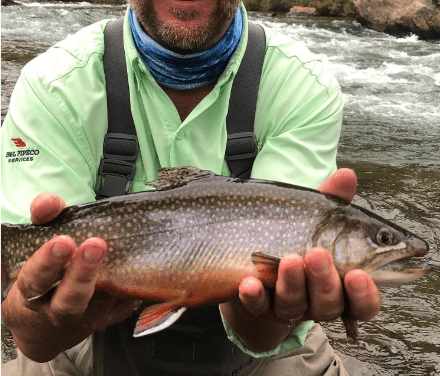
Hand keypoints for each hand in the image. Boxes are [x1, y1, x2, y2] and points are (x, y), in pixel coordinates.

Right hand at [1, 193, 140, 361]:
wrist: (52, 315)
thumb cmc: (51, 268)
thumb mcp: (43, 240)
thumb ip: (47, 217)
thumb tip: (48, 202)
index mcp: (36, 290)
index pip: (36, 279)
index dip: (48, 262)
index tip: (64, 241)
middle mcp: (60, 309)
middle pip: (70, 299)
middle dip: (83, 272)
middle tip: (97, 244)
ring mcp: (91, 316)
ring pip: (105, 301)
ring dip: (116, 277)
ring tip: (126, 252)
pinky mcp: (115, 315)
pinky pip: (128, 302)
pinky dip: (135, 284)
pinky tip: (142, 265)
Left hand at [220, 169, 380, 351]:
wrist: (256, 255)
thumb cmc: (297, 234)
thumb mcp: (314, 217)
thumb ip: (332, 201)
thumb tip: (347, 174)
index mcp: (341, 283)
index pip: (363, 301)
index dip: (365, 293)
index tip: (360, 274)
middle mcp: (317, 300)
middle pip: (330, 304)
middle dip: (325, 280)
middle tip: (317, 253)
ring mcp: (288, 303)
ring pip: (295, 305)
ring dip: (292, 283)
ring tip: (288, 259)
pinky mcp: (258, 304)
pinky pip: (257, 306)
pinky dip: (254, 296)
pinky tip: (249, 283)